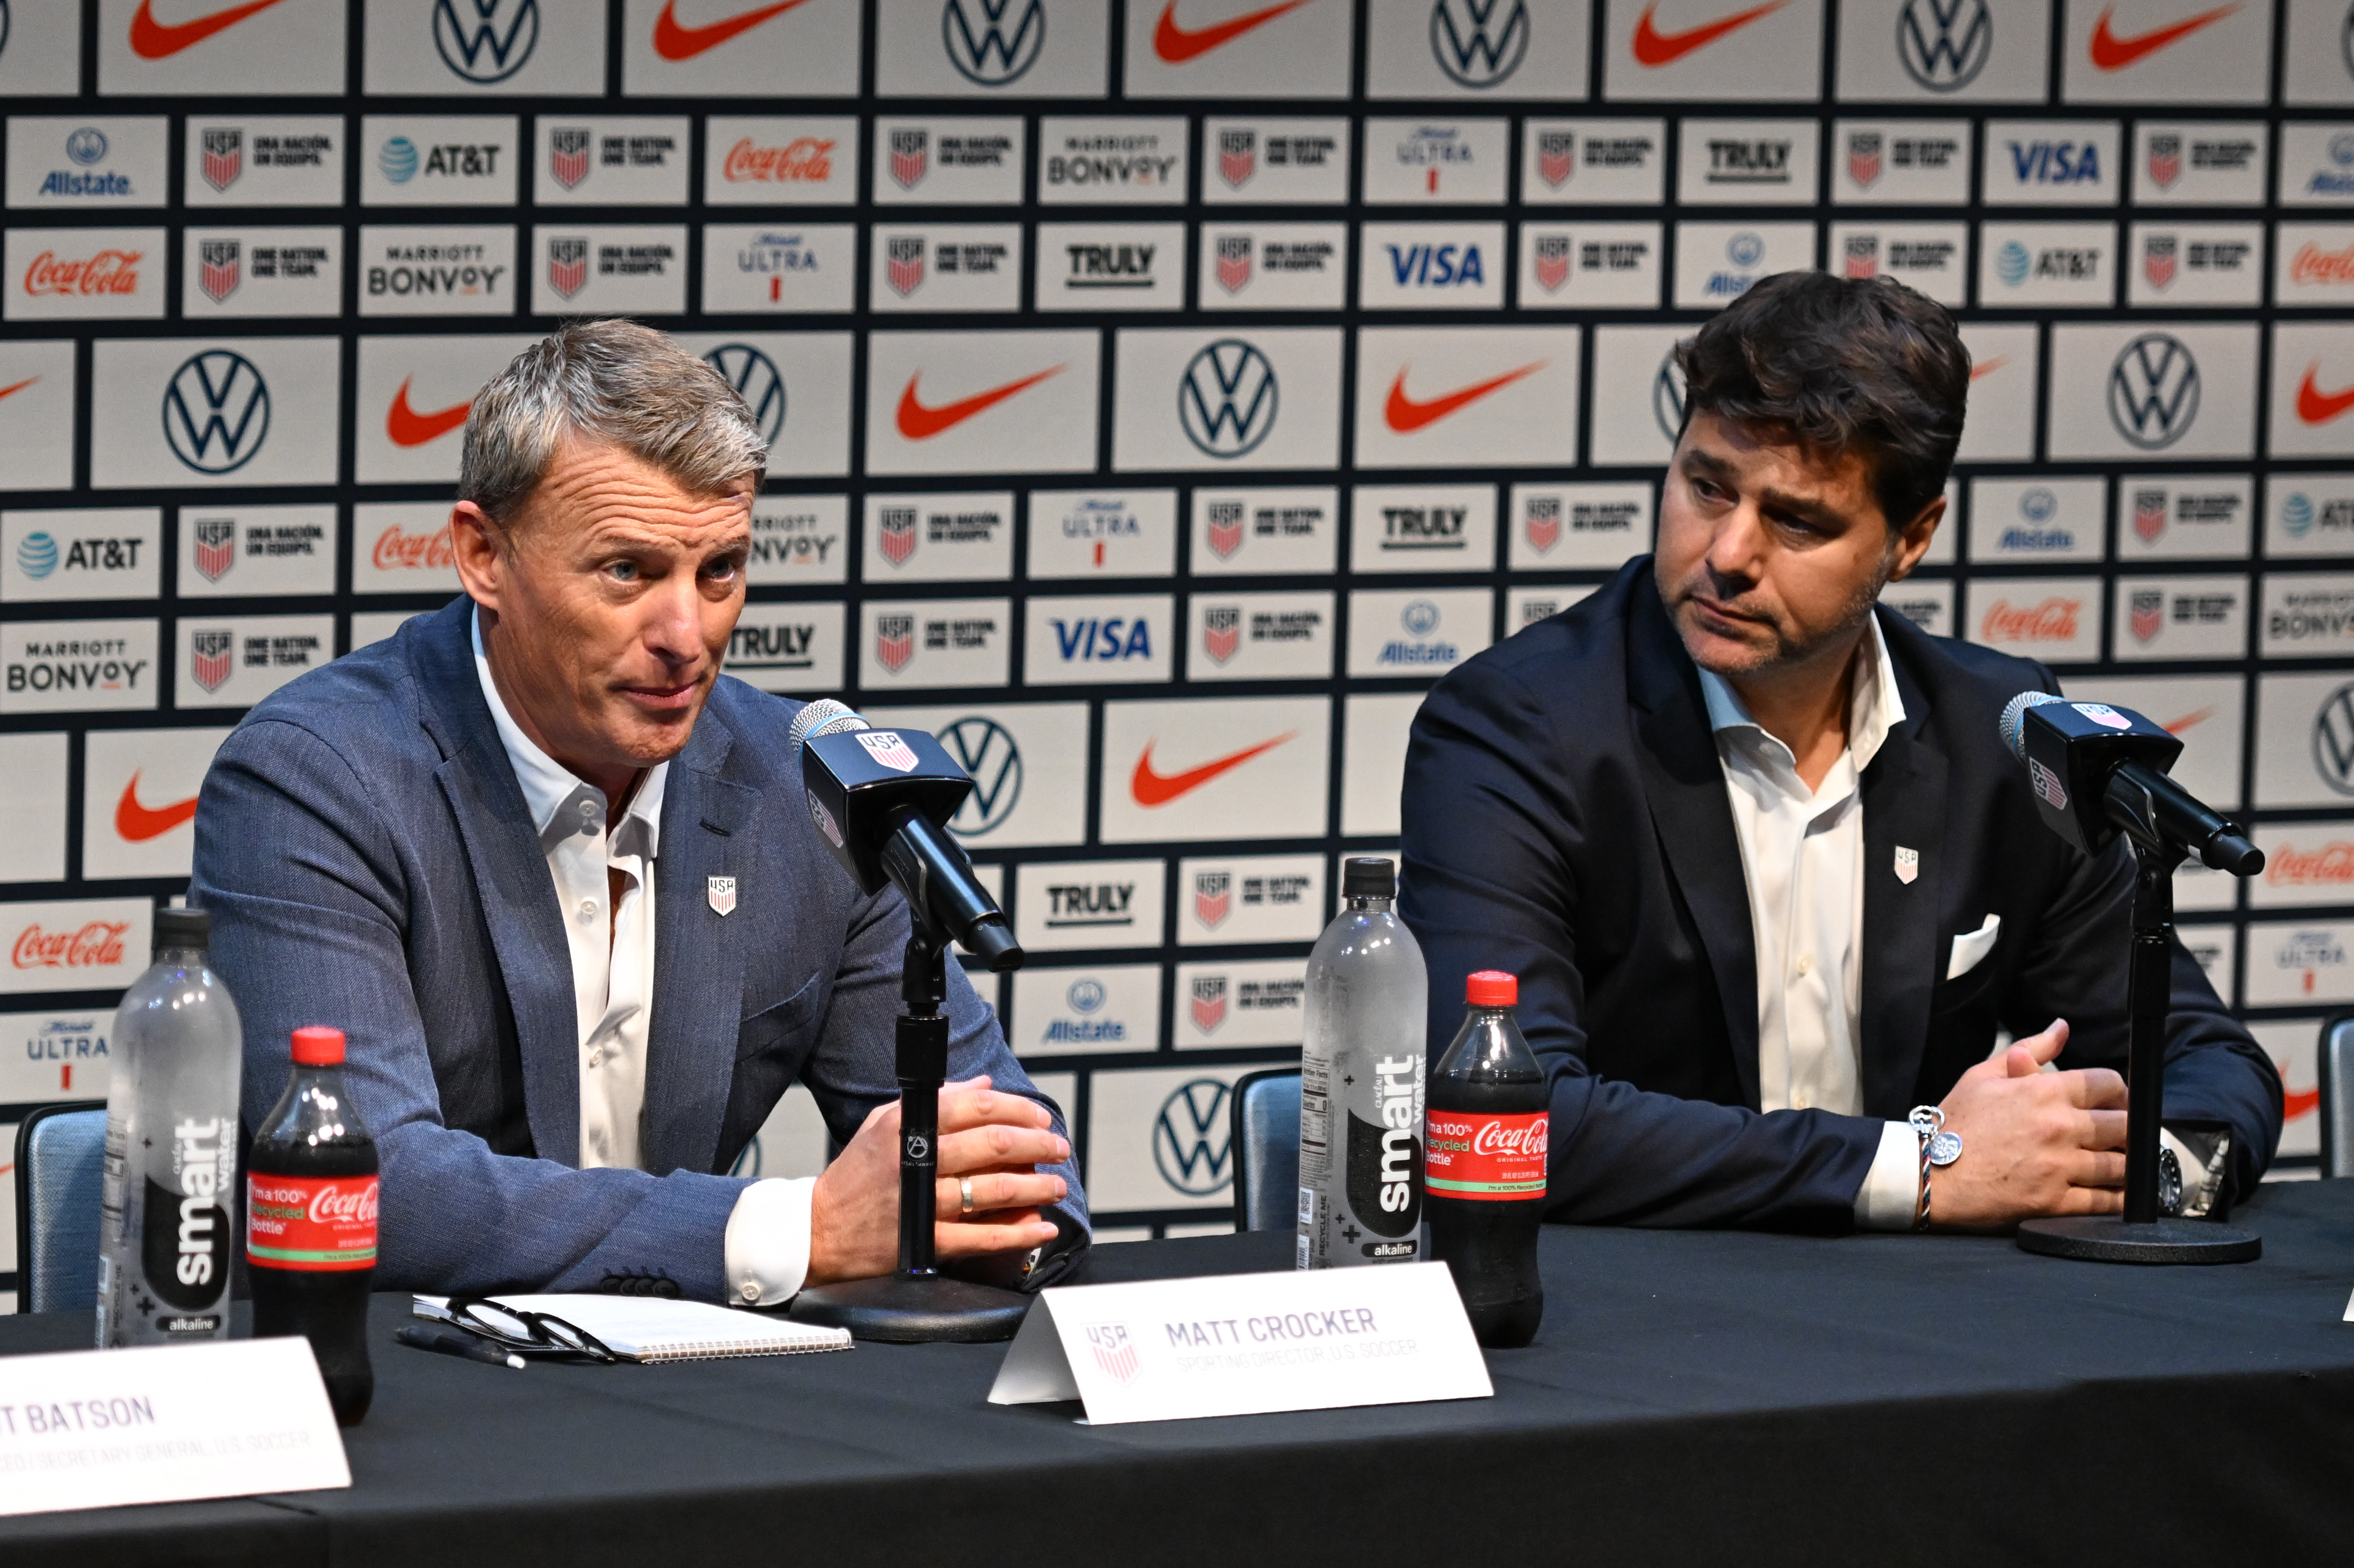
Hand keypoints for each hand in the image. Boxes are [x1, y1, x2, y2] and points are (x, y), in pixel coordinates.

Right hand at [806, 1077, 1068, 1284]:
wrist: (819, 1230)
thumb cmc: (857, 1174)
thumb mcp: (885, 1123)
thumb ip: (937, 1100)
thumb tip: (985, 1084)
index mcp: (907, 1126)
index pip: (976, 1106)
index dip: (1017, 1109)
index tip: (1040, 1117)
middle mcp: (916, 1161)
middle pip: (993, 1145)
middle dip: (1037, 1145)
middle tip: (1059, 1147)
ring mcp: (922, 1203)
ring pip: (994, 1190)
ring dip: (1036, 1186)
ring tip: (1057, 1185)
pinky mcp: (925, 1241)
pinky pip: (982, 1238)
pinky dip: (1018, 1233)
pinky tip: (1042, 1228)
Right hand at [1928, 1020, 2129, 1230]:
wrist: (1928, 1173)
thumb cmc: (1954, 1123)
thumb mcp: (1983, 1075)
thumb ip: (2030, 1048)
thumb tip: (2062, 1027)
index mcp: (2042, 1092)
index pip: (2109, 1083)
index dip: (2121, 1092)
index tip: (2117, 1102)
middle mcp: (2058, 1127)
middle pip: (2126, 1125)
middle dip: (2130, 1129)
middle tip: (2123, 1135)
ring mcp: (2059, 1167)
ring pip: (2122, 1166)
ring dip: (2128, 1165)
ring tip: (2123, 1164)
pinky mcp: (2056, 1202)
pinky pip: (2106, 1202)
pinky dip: (2119, 1199)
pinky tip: (2118, 1194)